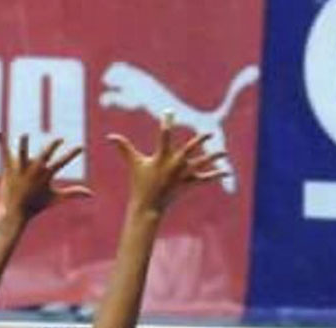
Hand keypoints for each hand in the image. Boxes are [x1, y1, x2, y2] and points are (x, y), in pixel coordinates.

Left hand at [0, 133, 91, 218]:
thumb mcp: (56, 198)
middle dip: (53, 145)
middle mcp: (34, 170)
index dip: (72, 154)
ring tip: (24, 135)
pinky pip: (5, 153)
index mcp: (46, 174)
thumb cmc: (36, 205)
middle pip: (45, 154)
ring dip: (23, 144)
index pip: (62, 162)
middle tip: (59, 139)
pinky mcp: (9, 168)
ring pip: (23, 153)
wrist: (15, 212)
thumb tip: (91, 194)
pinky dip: (1, 142)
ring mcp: (21, 168)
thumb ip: (74, 193)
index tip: (81, 147)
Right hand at [107, 112, 226, 212]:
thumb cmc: (139, 182)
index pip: (164, 136)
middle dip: (200, 141)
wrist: (148, 206)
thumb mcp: (133, 163)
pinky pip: (204, 179)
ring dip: (214, 158)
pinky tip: (226, 172)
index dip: (166, 123)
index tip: (169, 112)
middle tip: (210, 132)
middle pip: (190, 150)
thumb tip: (109, 136)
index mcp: (161, 157)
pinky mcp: (188, 184)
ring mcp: (182, 175)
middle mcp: (174, 165)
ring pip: (202, 164)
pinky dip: (215, 175)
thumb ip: (123, 147)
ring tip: (225, 152)